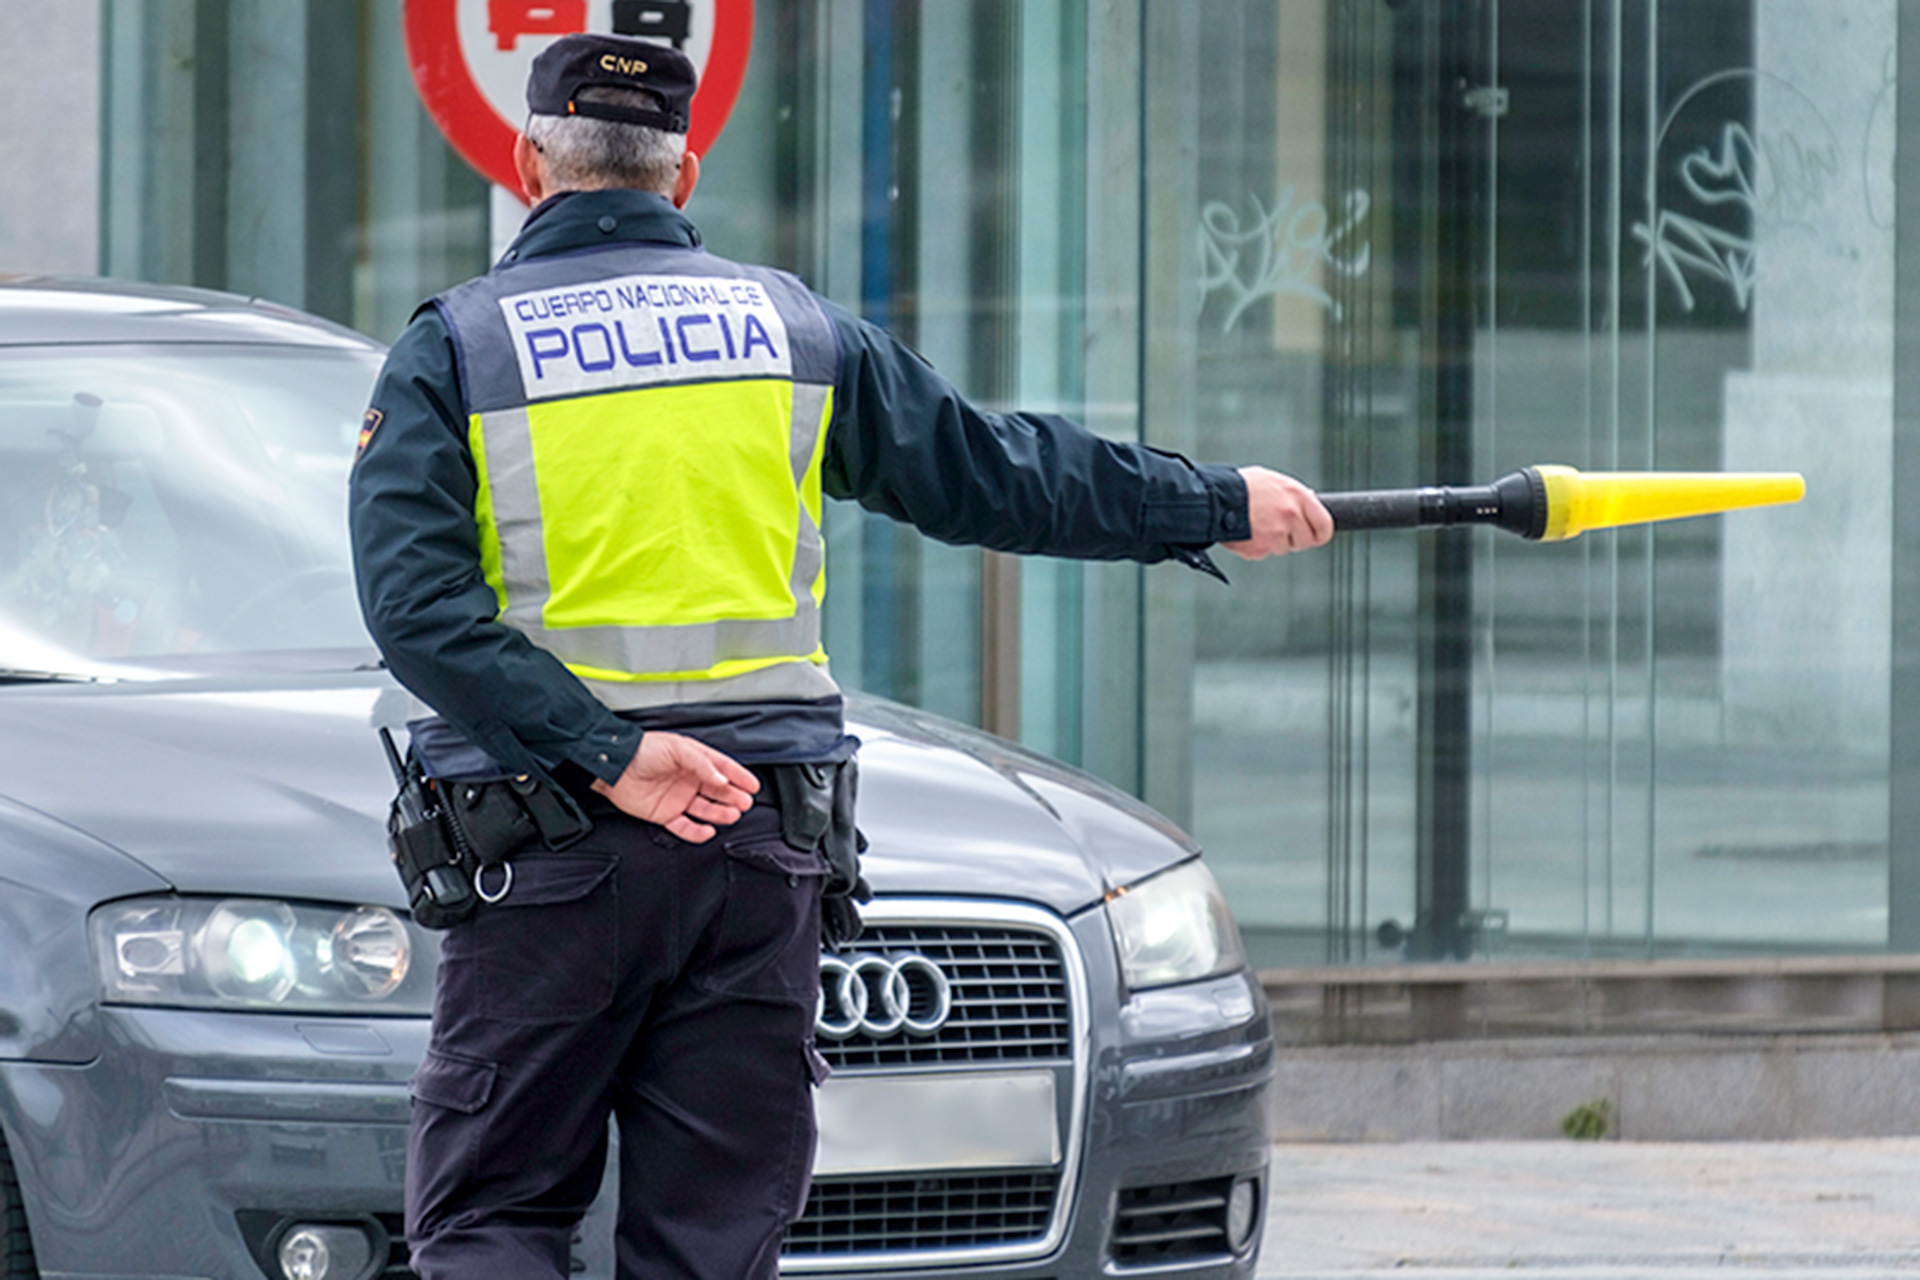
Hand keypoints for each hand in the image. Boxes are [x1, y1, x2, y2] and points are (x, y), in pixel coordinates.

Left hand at [591, 731, 759, 841]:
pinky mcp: (665, 814)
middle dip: (734, 797)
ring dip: (721, 813)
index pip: (722, 769)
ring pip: (706, 809)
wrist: (614, 767)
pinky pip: (685, 827)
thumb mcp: (677, 748)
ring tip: (733, 815)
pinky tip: (708, 830)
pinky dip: (697, 832)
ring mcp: (678, 798)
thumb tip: (722, 779)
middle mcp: (689, 779)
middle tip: (745, 803)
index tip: (753, 786)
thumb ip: (702, 763)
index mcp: (694, 760)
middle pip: (718, 791)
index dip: (739, 777)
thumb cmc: (642, 750)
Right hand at [1220, 466, 1333, 558]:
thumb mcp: (1273, 480)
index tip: (1315, 535)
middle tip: (1278, 530)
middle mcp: (1291, 515)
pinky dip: (1256, 546)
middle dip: (1294, 539)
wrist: (1215, 499)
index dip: (1320, 533)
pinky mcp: (1261, 549)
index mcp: (1297, 495)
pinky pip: (1264, 553)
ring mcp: (1277, 534)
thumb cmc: (1242, 487)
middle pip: (1305, 541)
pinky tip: (1247, 532)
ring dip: (1273, 542)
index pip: (1325, 525)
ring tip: (1256, 525)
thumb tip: (1310, 500)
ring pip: (1284, 548)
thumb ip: (1293, 494)